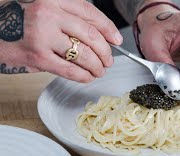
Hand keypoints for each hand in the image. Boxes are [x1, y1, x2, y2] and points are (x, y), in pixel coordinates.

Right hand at [0, 0, 122, 81]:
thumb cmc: (18, 21)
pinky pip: (69, 69)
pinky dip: (83, 76)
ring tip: (100, 70)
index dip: (108, 28)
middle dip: (105, 51)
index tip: (117, 39)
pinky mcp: (37, 57)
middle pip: (91, 35)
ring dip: (97, 66)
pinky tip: (87, 77)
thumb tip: (100, 36)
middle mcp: (48, 14)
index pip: (90, 13)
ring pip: (83, 54)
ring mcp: (42, 36)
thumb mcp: (43, 10)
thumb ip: (69, 18)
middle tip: (109, 60)